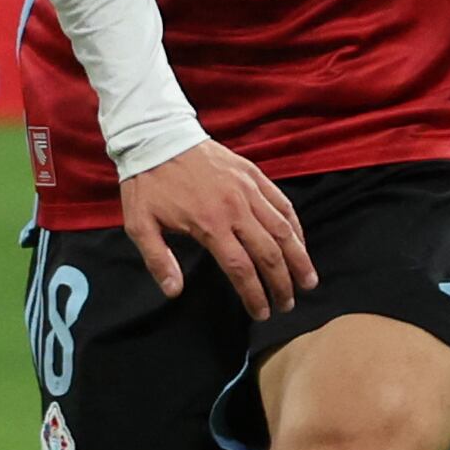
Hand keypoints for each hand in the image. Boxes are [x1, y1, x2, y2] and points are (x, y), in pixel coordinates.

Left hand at [118, 141, 315, 322]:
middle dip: (282, 284)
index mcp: (210, 225)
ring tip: (308, 281)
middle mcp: (236, 209)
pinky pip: (282, 204)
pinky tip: (300, 243)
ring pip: (284, 230)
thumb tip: (173, 292)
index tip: (262, 313)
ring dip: (299, 258)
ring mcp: (248, 190)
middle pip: (269, 254)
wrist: (157, 137)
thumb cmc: (148, 184)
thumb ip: (158, 260)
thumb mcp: (140, 224)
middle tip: (288, 304)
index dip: (254, 294)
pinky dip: (296, 226)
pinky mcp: (253, 175)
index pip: (241, 269)